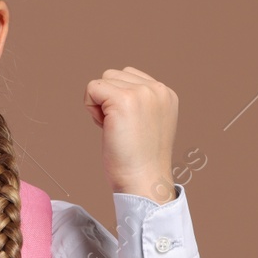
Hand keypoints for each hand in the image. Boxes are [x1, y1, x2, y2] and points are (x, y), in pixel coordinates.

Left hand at [83, 66, 177, 203]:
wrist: (143, 182)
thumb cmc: (141, 161)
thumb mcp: (149, 123)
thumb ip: (140, 102)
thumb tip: (110, 89)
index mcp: (166, 94)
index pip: (130, 76)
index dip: (119, 100)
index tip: (130, 126)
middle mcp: (158, 89)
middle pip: (115, 75)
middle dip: (109, 100)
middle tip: (120, 129)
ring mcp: (142, 93)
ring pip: (103, 80)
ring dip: (100, 104)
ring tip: (115, 128)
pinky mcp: (123, 100)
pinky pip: (91, 88)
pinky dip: (90, 108)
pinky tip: (105, 127)